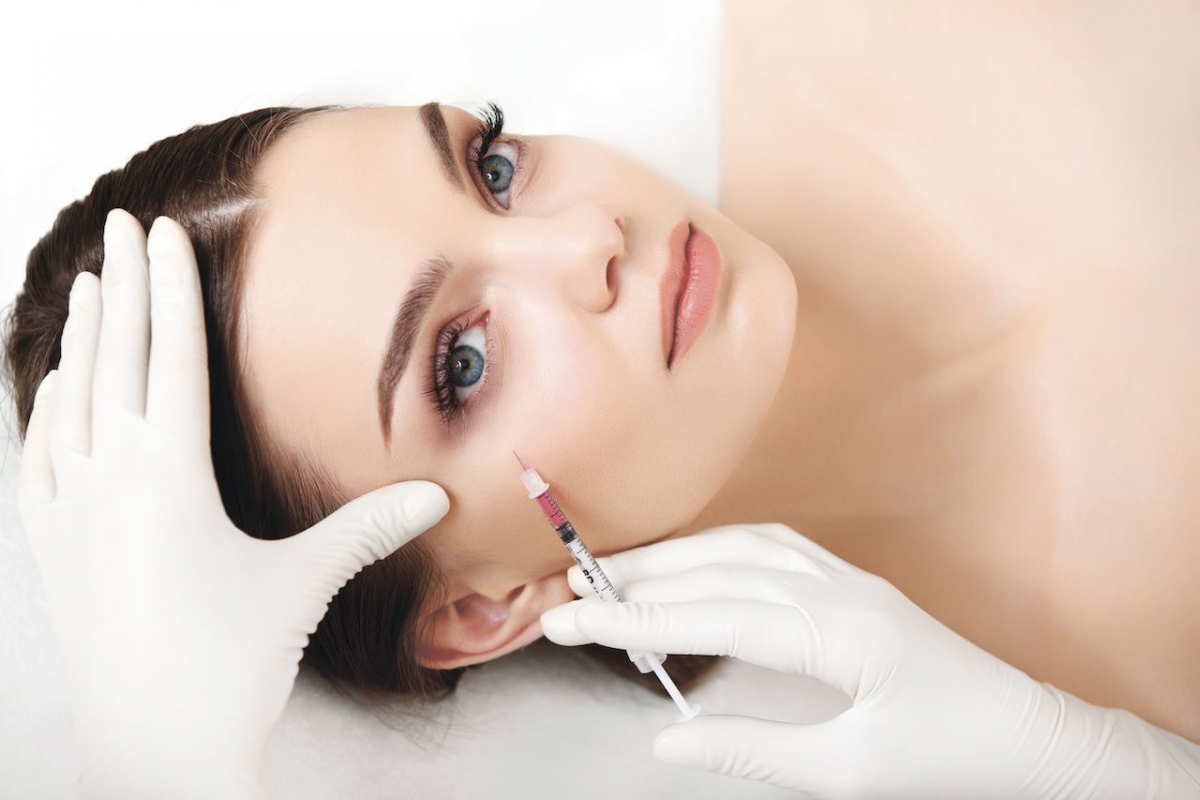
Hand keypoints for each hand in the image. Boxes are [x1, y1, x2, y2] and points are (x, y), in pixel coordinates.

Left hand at [17, 210, 448, 798]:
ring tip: (90, 288)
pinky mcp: (49, 545)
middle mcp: (110, 479)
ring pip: (69, 399)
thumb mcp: (299, 585)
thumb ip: (365, 528)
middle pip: (115, 360)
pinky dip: (45, 408)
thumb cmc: (222, 664)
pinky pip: (39, 455)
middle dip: (122, 285)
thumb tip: (434, 495)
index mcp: (169, 477)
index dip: (172, 288)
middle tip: (120, 226)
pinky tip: (51, 392)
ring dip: (82, 337)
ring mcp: (69, 511)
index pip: (172, 357)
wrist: (148, 745)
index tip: (164, 232)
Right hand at [541, 524, 1199, 798]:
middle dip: (635, 582)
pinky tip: (690, 562)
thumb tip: (667, 740)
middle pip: (714, 571)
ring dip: (671, 558)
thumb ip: (750, 747)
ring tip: (612, 577)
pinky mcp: (849, 582)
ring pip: (738, 548)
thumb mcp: (846, 770)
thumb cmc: (948, 755)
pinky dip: (715, 549)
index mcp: (836, 633)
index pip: (708, 616)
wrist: (1027, 735)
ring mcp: (845, 577)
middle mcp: (836, 589)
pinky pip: (769, 546)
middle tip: (567, 594)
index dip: (630, 619)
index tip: (566, 620)